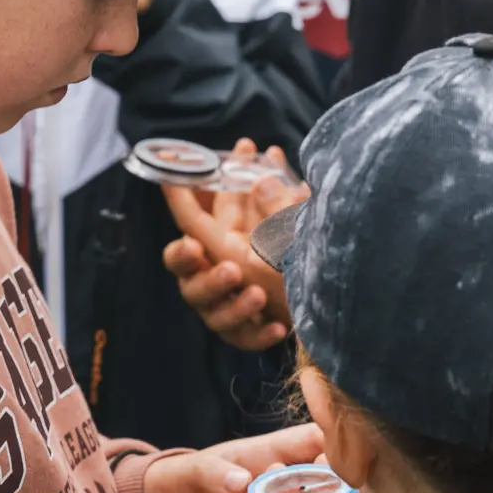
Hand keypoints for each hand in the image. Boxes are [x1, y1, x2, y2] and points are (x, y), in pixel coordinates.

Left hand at [137, 423, 326, 492]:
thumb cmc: (167, 486)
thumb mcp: (186, 474)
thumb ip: (212, 473)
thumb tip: (242, 479)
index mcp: (261, 454)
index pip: (309, 441)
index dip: (335, 447)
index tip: (353, 462)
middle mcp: (274, 482)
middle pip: (320, 481)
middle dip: (339, 491)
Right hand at [161, 139, 308, 352]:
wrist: (309, 290)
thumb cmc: (285, 246)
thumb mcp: (282, 217)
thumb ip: (271, 190)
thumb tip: (267, 153)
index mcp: (210, 246)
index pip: (186, 242)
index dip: (183, 248)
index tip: (194, 245)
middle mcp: (209, 279)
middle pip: (190, 284)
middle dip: (207, 279)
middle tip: (231, 270)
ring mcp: (225, 310)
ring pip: (215, 316)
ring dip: (235, 306)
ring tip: (258, 295)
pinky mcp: (246, 332)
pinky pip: (245, 339)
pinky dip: (259, 333)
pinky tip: (277, 328)